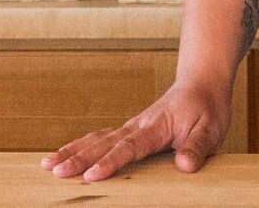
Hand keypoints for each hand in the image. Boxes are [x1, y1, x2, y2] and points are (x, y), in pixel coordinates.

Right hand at [41, 79, 230, 181]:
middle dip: (78, 158)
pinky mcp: (130, 130)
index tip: (91, 176)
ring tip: (47, 165)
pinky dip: (81, 146)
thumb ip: (197, 147)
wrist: (202, 83)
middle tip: (54, 171)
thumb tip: (184, 166)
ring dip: (72, 151)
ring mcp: (132, 127)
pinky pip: (101, 138)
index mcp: (156, 127)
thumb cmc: (208, 108)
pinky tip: (64, 155)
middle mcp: (138, 125)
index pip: (130, 147)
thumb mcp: (211, 130)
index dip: (110, 162)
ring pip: (97, 139)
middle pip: (104, 143)